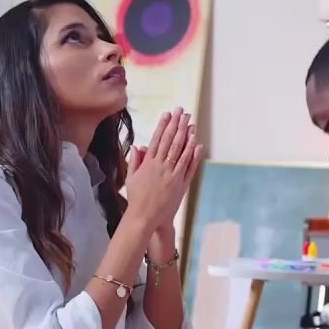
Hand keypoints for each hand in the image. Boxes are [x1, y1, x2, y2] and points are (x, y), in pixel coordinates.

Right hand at [125, 108, 202, 231]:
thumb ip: (135, 161)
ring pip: (180, 151)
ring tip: (191, 123)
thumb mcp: (131, 177)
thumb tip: (137, 146)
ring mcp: (172, 175)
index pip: (157, 139)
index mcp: (148, 164)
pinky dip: (193, 155)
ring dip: (186, 136)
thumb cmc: (136, 198)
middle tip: (182, 112)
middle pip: (170, 141)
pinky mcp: (180, 184)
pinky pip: (188, 167)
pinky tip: (197, 143)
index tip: (167, 114)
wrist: (144, 216)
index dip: (163, 125)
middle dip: (176, 125)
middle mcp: (161, 166)